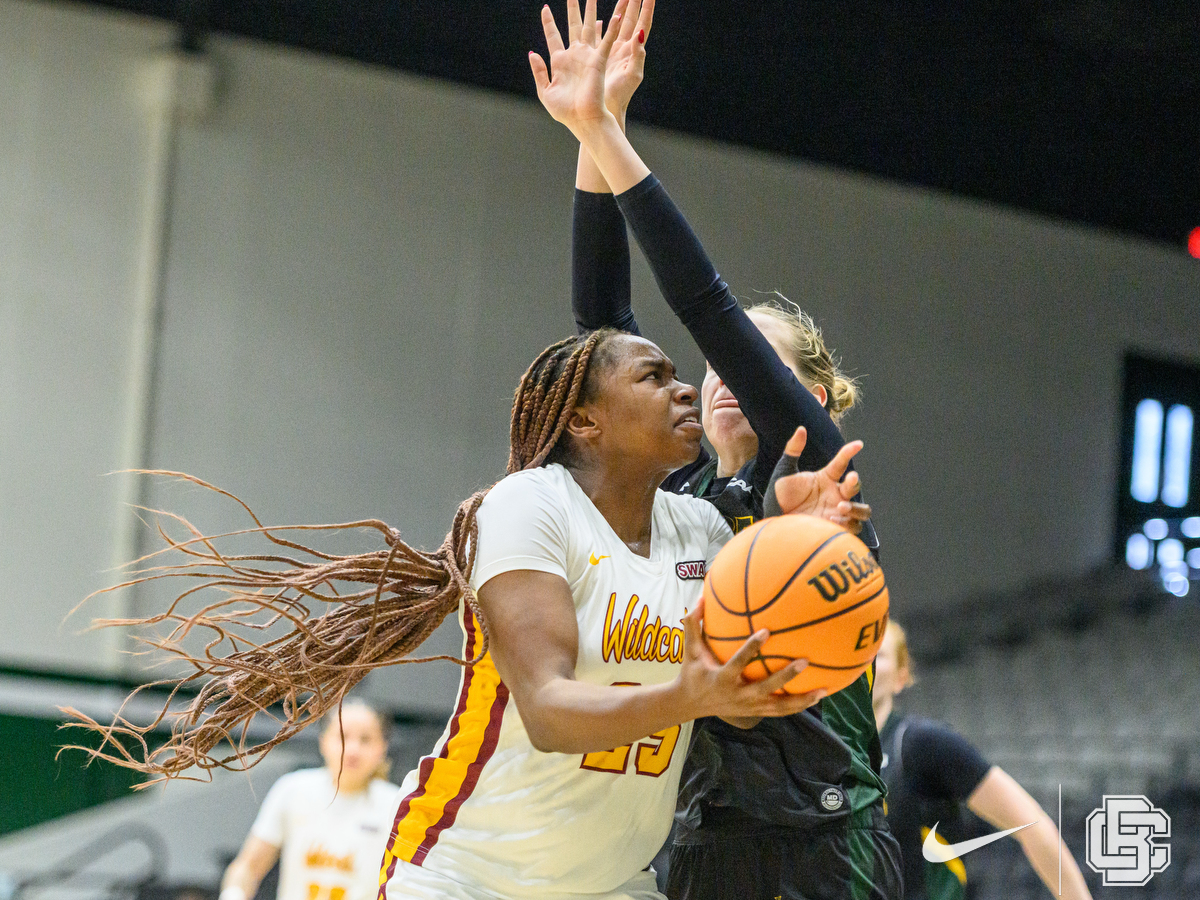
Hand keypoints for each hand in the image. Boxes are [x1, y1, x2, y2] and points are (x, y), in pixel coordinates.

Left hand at [530, 0, 630, 137]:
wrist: (583, 120)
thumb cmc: (565, 111)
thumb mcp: (545, 92)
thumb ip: (539, 71)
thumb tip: (532, 52)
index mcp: (560, 62)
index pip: (553, 36)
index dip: (549, 22)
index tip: (545, 8)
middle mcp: (574, 56)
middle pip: (573, 26)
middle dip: (573, 9)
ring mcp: (587, 57)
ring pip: (590, 28)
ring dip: (591, 11)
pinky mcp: (598, 61)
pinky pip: (605, 42)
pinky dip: (610, 29)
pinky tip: (615, 17)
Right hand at [597, 0, 654, 121]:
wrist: (606, 107)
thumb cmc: (621, 95)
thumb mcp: (633, 75)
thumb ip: (638, 54)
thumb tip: (640, 34)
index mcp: (633, 50)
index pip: (642, 24)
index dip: (646, 8)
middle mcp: (623, 48)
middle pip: (630, 19)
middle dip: (632, 2)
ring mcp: (610, 51)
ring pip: (614, 25)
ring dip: (616, 9)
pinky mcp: (598, 57)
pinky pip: (598, 37)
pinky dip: (599, 27)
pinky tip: (597, 20)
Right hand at [674, 599, 825, 720]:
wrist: (689, 704)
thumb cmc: (692, 672)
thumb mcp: (690, 650)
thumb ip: (694, 624)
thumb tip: (701, 596)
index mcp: (722, 678)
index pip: (738, 662)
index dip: (751, 648)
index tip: (766, 631)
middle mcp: (738, 695)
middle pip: (766, 688)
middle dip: (785, 676)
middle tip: (804, 661)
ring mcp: (749, 707)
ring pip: (779, 707)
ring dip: (801, 700)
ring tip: (823, 690)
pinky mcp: (756, 713)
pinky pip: (780, 711)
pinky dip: (799, 705)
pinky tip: (817, 696)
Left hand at [766, 428, 870, 533]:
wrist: (773, 520)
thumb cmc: (778, 496)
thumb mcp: (784, 472)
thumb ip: (792, 450)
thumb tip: (801, 429)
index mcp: (826, 478)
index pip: (841, 463)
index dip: (849, 452)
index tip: (858, 444)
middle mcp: (835, 494)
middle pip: (856, 487)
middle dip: (855, 482)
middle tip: (849, 479)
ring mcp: (836, 512)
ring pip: (863, 510)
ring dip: (856, 508)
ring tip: (841, 507)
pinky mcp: (834, 528)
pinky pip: (852, 527)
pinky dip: (847, 523)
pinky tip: (831, 520)